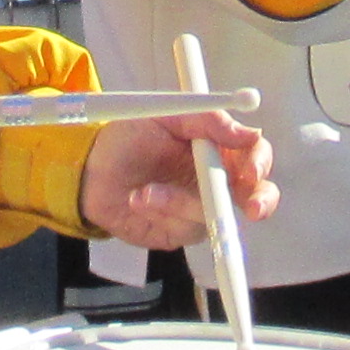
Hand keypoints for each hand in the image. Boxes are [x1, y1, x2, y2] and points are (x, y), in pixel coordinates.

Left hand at [78, 108, 281, 248]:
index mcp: (217, 148)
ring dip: (181, 203)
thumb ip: (204, 121)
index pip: (254, 155)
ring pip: (215, 215)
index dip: (259, 164)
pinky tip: (139, 200)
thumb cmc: (127, 140)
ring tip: (145, 192)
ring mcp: (200, 209)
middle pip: (257, 195)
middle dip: (260, 202)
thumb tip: (249, 133)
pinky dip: (162, 213)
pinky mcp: (180, 232)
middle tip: (251, 208)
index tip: (250, 173)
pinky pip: (185, 229)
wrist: (90, 174)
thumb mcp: (162, 117)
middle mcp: (216, 180)